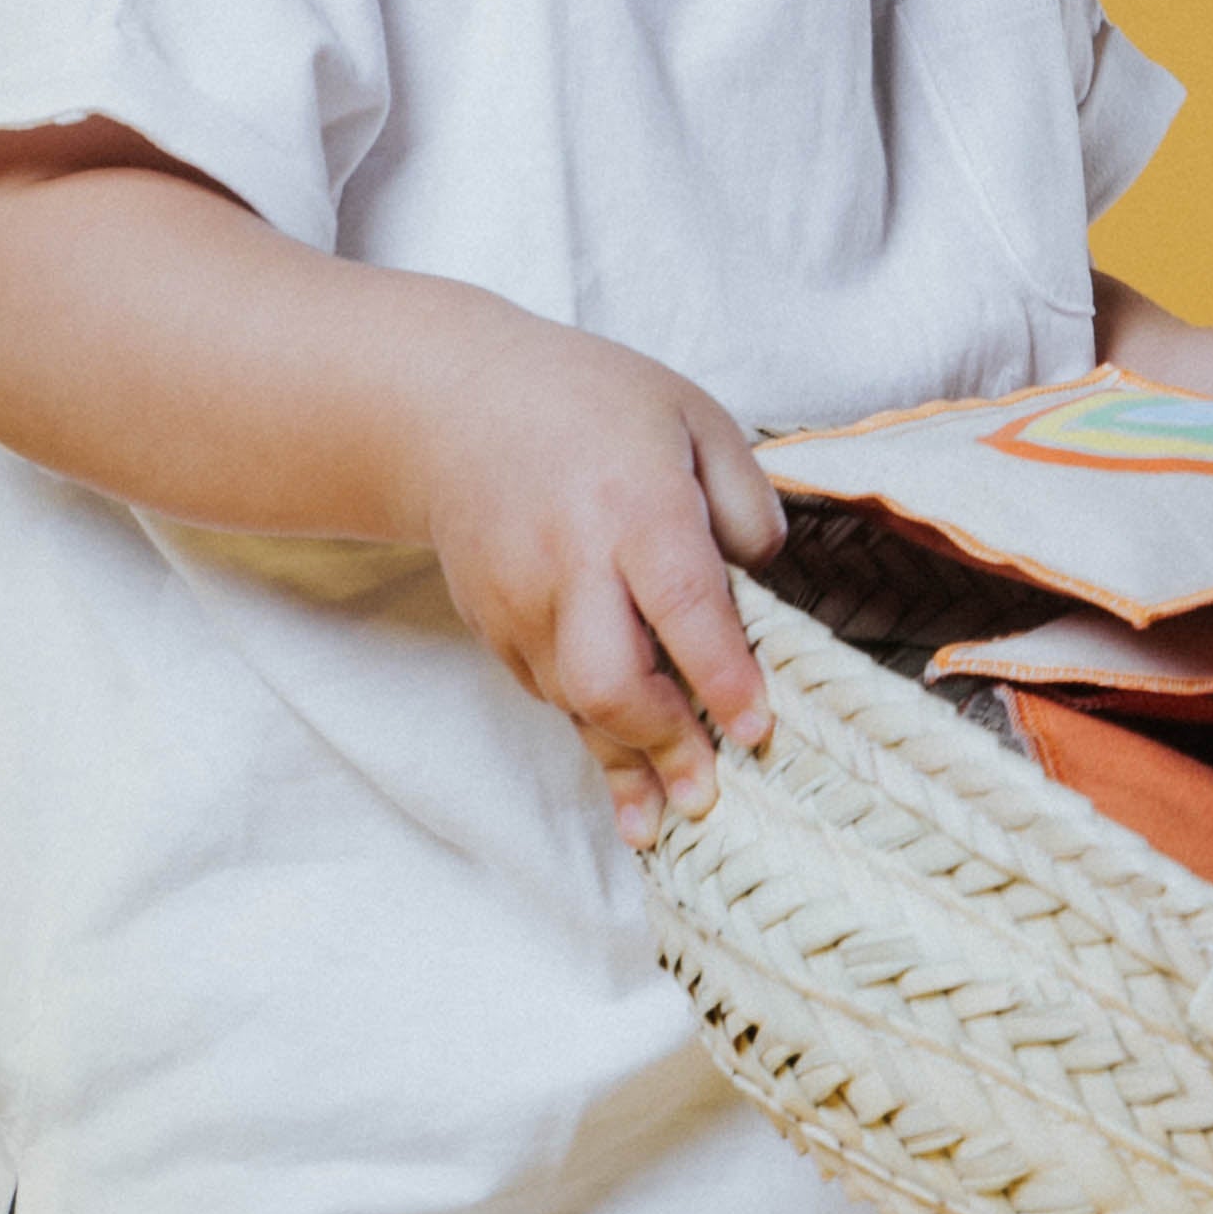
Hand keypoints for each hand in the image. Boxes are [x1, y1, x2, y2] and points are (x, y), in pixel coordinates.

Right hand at [404, 306, 786, 847]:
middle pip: (611, 682)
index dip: (722, 676)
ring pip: (575, 705)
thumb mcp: (692, 418)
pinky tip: (626, 768)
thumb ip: (745, 501)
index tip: (757, 729)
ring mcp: (519, 602)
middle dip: (665, 744)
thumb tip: (765, 584)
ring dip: (626, 760)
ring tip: (668, 811)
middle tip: (709, 790)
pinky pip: (549, 693)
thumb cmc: (589, 402)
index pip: (681, 605)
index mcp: (632, 504)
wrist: (447, 407)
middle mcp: (569, 563)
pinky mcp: (492, 626)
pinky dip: (590, 728)